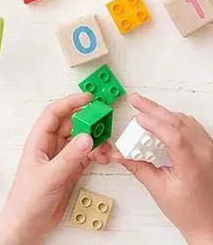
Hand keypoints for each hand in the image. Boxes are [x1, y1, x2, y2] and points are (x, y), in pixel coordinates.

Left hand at [0, 93, 111, 244]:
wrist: (27, 224)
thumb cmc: (27, 199)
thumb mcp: (50, 176)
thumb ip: (69, 157)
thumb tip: (86, 137)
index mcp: (38, 140)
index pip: (54, 114)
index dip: (70, 102)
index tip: (87, 98)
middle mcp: (50, 146)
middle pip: (70, 125)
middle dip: (88, 120)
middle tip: (105, 121)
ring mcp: (60, 158)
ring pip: (80, 140)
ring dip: (95, 140)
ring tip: (107, 145)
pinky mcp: (69, 171)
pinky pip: (85, 156)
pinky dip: (96, 154)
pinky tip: (104, 157)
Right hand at [113, 94, 212, 244]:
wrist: (208, 222)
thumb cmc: (188, 211)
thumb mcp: (157, 189)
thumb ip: (137, 167)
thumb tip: (119, 153)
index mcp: (192, 165)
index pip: (174, 136)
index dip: (154, 123)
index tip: (137, 118)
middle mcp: (204, 154)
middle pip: (178, 122)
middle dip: (153, 109)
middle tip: (135, 101)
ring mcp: (209, 150)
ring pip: (185, 121)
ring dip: (164, 113)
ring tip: (145, 111)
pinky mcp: (209, 149)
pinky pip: (192, 126)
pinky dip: (175, 120)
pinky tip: (164, 121)